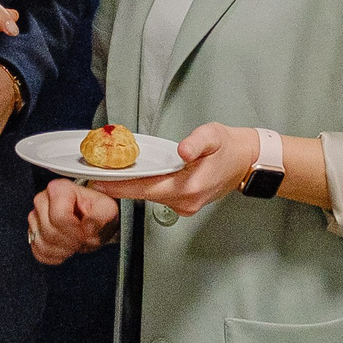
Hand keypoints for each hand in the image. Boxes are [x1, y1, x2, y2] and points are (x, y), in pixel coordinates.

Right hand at [27, 178, 117, 263]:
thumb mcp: (107, 209)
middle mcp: (43, 200)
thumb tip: (88, 224)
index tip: (84, 234)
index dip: (74, 230)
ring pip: (42, 242)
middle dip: (69, 241)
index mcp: (60, 189)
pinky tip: (65, 249)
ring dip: (62, 250)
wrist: (92, 220)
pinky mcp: (32, 232)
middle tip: (82, 240)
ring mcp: (35, 217)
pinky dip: (54, 256)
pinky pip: (38, 251)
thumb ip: (101, 215)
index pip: (59, 217)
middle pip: (49, 231)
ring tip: (75, 244)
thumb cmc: (97, 212)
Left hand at [91, 121, 256, 217]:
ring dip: (132, 186)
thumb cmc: (228, 147)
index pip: (145, 189)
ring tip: (111, 174)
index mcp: (188, 187)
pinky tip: (136, 177)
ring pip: (150, 196)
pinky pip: (159, 196)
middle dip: (120, 185)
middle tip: (96, 175)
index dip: (120, 187)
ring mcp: (185, 206)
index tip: (98, 184)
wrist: (247, 162)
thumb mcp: (214, 136)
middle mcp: (184, 202)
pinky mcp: (186, 204)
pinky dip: (146, 187)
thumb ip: (197, 142)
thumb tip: (183, 150)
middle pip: (143, 194)